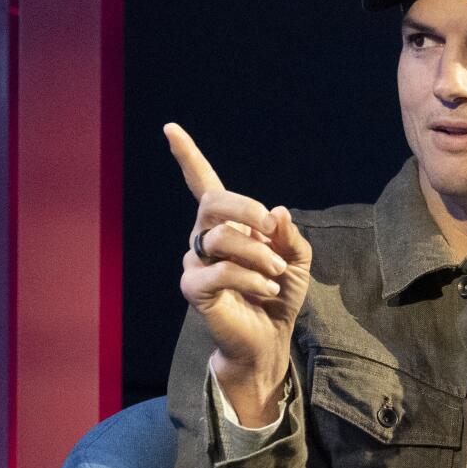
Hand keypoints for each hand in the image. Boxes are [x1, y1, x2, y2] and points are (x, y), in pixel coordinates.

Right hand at [164, 123, 311, 424]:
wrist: (269, 339)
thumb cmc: (279, 295)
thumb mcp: (296, 260)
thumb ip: (289, 235)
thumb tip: (278, 211)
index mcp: (227, 224)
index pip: (202, 183)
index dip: (187, 156)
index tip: (170, 128)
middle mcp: (204, 238)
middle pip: (212, 203)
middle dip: (247, 209)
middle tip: (272, 230)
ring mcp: (195, 263)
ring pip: (221, 238)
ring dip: (258, 256)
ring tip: (276, 276)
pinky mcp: (195, 289)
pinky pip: (220, 271)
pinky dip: (250, 279)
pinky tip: (266, 291)